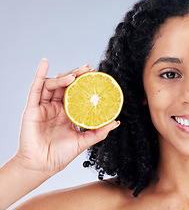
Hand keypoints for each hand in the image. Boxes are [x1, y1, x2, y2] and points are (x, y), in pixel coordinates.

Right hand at [14, 59, 119, 177]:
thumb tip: (116, 122)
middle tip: (88, 69)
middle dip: (77, 75)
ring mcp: (43, 107)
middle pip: (65, 85)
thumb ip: (99, 132)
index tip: (95, 74)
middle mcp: (56, 108)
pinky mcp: (32, 109)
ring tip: (75, 75)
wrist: (42, 166)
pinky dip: (40, 74)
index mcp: (68, 113)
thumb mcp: (84, 141)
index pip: (77, 92)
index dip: (85, 83)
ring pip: (53, 85)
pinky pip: (35, 88)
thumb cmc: (60, 155)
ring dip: (64, 76)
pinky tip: (45, 63)